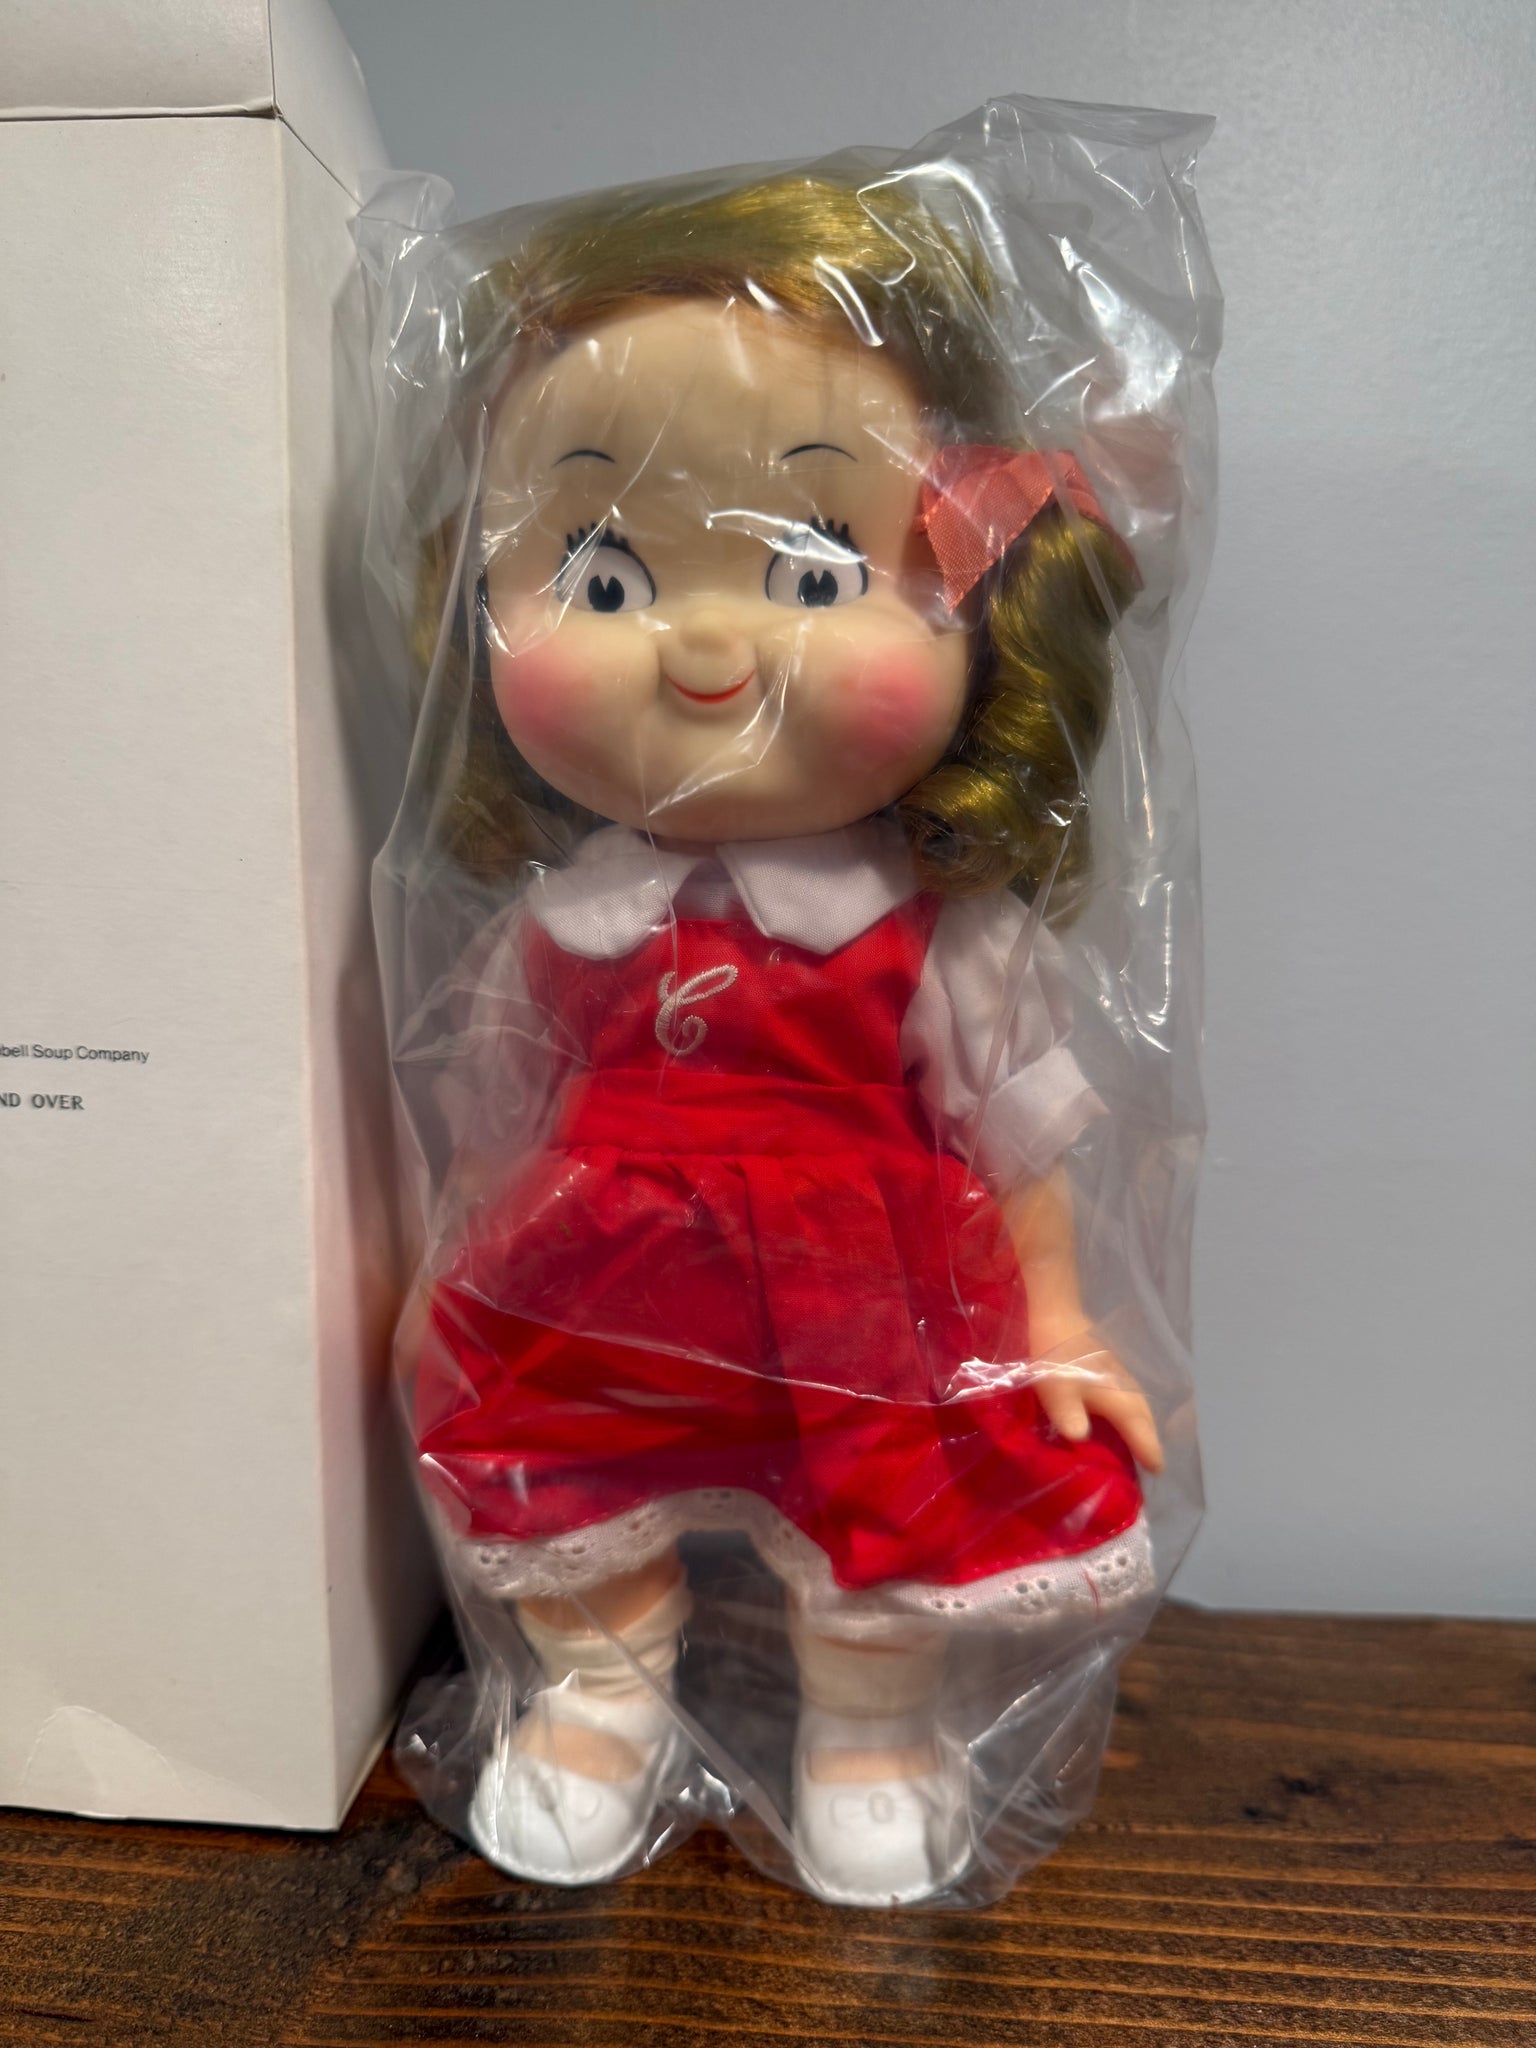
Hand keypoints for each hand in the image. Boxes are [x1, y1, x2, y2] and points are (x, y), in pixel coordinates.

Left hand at [1029, 1333, 1163, 1473]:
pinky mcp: (1109, 1368)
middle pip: (1145, 1417)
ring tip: (1142, 1445)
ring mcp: (1119, 1375)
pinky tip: (1123, 1417)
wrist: (1057, 1315)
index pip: (1139, 1427)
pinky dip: (1133, 1412)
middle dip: (1150, 1440)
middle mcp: (1126, 1386)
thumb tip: (1081, 1439)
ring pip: (1139, 1406)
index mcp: (1117, 1395)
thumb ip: (1068, 1414)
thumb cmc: (1056, 1356)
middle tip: (1154, 1464)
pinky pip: (1130, 1398)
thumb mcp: (1056, 1388)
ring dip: (1143, 1425)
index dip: (1149, 1448)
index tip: (1158, 1469)